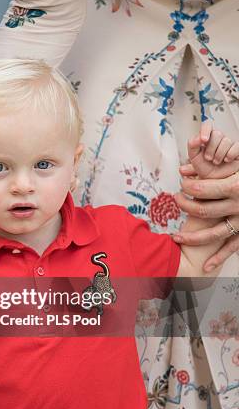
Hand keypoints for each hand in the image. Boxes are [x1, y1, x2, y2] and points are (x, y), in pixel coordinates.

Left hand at [174, 122, 238, 268]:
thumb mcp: (238, 164)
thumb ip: (216, 160)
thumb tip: (195, 143)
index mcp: (235, 186)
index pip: (202, 189)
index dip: (187, 187)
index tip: (181, 184)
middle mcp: (238, 206)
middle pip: (202, 210)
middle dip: (185, 206)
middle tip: (176, 200)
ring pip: (212, 234)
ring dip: (192, 238)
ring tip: (176, 236)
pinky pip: (232, 247)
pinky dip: (219, 258)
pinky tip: (206, 266)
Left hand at [183, 121, 238, 179]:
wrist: (213, 179)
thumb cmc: (204, 167)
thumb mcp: (193, 156)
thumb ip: (192, 144)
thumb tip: (197, 137)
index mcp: (206, 137)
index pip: (207, 125)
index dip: (206, 130)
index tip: (203, 140)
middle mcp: (217, 138)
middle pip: (217, 134)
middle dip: (211, 148)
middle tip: (208, 158)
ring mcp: (228, 143)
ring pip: (226, 141)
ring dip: (219, 154)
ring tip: (215, 161)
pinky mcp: (236, 149)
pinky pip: (236, 147)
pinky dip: (230, 155)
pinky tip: (226, 160)